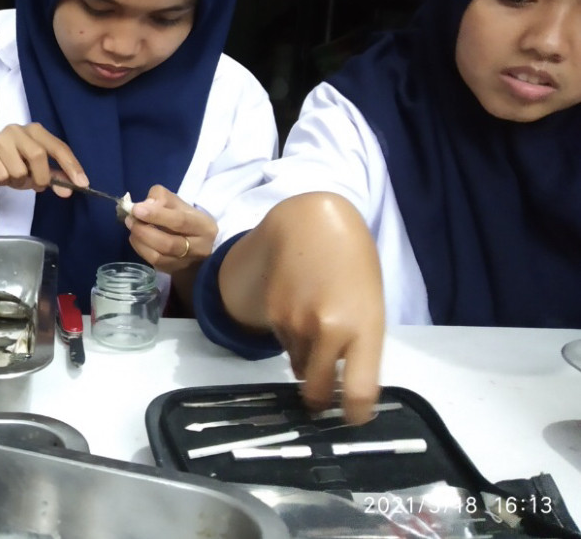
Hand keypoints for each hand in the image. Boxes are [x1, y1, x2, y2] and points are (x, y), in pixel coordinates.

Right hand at [0, 123, 84, 203]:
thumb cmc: (12, 166)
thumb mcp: (36, 171)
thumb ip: (54, 178)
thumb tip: (69, 190)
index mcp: (34, 130)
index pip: (58, 146)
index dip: (71, 165)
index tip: (83, 184)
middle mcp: (17, 129)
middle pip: (38, 155)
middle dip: (41, 177)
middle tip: (37, 186)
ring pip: (19, 170)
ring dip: (18, 182)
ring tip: (11, 177)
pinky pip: (2, 175)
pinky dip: (3, 182)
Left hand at [125, 185, 216, 273]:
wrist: (194, 244)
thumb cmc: (185, 219)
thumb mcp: (178, 203)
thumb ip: (162, 198)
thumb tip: (145, 205)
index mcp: (204, 227)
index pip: (180, 221)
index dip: (156, 215)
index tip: (136, 209)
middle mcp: (199, 248)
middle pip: (168, 244)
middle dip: (144, 231)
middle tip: (130, 219)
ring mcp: (185, 263)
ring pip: (158, 257)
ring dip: (140, 241)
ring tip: (131, 226)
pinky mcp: (173, 270)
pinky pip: (153, 263)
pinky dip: (140, 249)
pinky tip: (136, 238)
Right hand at [222, 192, 384, 422]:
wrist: (308, 226)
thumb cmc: (353, 264)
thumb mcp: (370, 304)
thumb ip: (362, 343)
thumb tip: (349, 384)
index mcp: (365, 327)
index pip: (359, 390)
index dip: (356, 414)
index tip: (354, 419)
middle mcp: (329, 330)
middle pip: (318, 390)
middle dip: (321, 399)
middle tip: (325, 397)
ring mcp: (297, 324)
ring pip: (298, 366)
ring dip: (306, 361)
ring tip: (316, 327)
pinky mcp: (274, 317)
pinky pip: (284, 345)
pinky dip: (293, 340)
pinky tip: (300, 312)